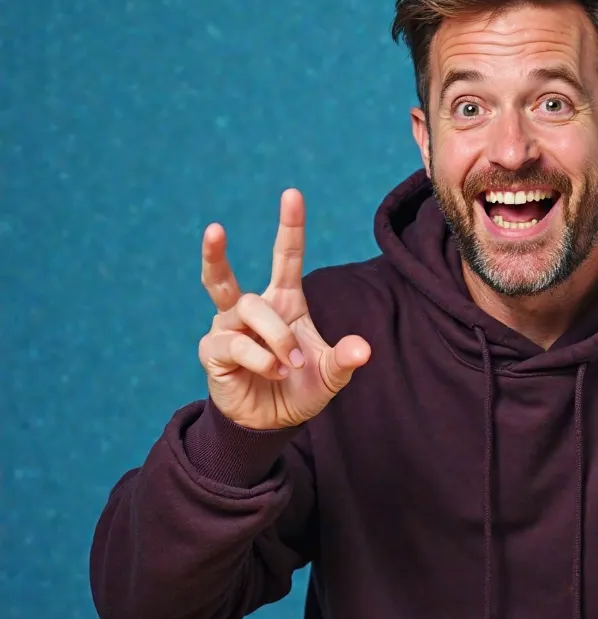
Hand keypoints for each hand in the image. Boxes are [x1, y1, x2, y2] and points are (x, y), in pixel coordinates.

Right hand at [197, 189, 370, 429]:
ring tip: (287, 366)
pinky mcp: (213, 349)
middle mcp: (253, 308)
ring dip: (274, 341)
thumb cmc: (299, 390)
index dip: (289, 226)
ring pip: (247, 312)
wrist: (271, 424)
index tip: (292, 193)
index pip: (286, 256)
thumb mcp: (330, 376)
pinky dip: (260, 361)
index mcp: (285, 302)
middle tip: (258, 291)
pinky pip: (234, 344)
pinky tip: (272, 373)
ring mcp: (228, 326)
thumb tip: (363, 349)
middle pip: (248, 288)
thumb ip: (345, 360)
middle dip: (249, 292)